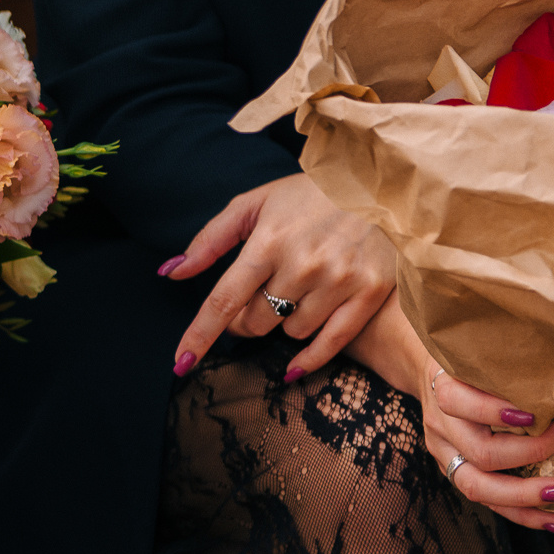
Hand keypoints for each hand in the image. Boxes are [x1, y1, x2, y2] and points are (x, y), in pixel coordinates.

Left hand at [165, 173, 394, 377]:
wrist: (380, 185)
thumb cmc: (309, 195)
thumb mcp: (255, 203)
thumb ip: (210, 239)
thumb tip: (172, 273)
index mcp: (268, 241)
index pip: (223, 301)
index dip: (199, 335)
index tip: (181, 363)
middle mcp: (303, 264)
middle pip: (257, 321)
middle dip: (246, 320)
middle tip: (255, 303)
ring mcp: (339, 279)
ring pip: (292, 330)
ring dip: (284, 323)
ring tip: (294, 296)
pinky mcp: (370, 291)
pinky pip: (331, 342)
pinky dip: (310, 359)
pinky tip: (293, 368)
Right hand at [344, 296, 553, 530]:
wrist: (425, 368)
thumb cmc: (465, 356)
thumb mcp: (476, 349)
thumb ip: (506, 363)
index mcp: (442, 387)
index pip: (458, 402)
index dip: (494, 410)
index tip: (536, 413)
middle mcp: (440, 424)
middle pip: (477, 452)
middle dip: (527, 457)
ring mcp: (443, 452)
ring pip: (476, 486)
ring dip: (525, 497)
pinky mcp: (454, 469)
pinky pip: (486, 501)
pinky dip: (522, 515)